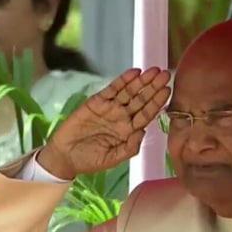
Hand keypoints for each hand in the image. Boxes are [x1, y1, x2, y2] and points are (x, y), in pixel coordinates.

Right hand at [37, 67, 170, 179]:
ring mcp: (110, 108)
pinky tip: (134, 73)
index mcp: (129, 131)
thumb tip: (143, 132)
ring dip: (141, 81)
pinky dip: (123, 80)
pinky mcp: (96, 102)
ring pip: (129, 92)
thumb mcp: (113, 158)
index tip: (167, 91)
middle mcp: (122, 117)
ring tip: (153, 71)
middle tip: (165, 75)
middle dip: (153, 87)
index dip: (157, 102)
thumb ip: (130, 147)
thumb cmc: (89, 160)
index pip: (147, 114)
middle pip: (141, 99)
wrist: (64, 157)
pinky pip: (112, 89)